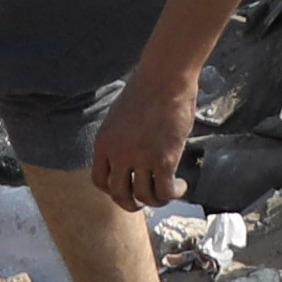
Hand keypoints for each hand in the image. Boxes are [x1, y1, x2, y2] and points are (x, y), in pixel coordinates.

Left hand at [89, 67, 191, 215]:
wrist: (165, 78)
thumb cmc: (148, 89)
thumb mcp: (120, 116)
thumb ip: (121, 138)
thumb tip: (132, 153)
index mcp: (105, 143)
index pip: (100, 180)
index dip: (112, 190)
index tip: (125, 188)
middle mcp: (119, 155)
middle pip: (119, 194)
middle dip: (131, 203)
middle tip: (143, 202)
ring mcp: (141, 158)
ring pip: (144, 196)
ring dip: (156, 200)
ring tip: (168, 192)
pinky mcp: (164, 159)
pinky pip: (165, 190)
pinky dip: (173, 193)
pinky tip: (181, 187)